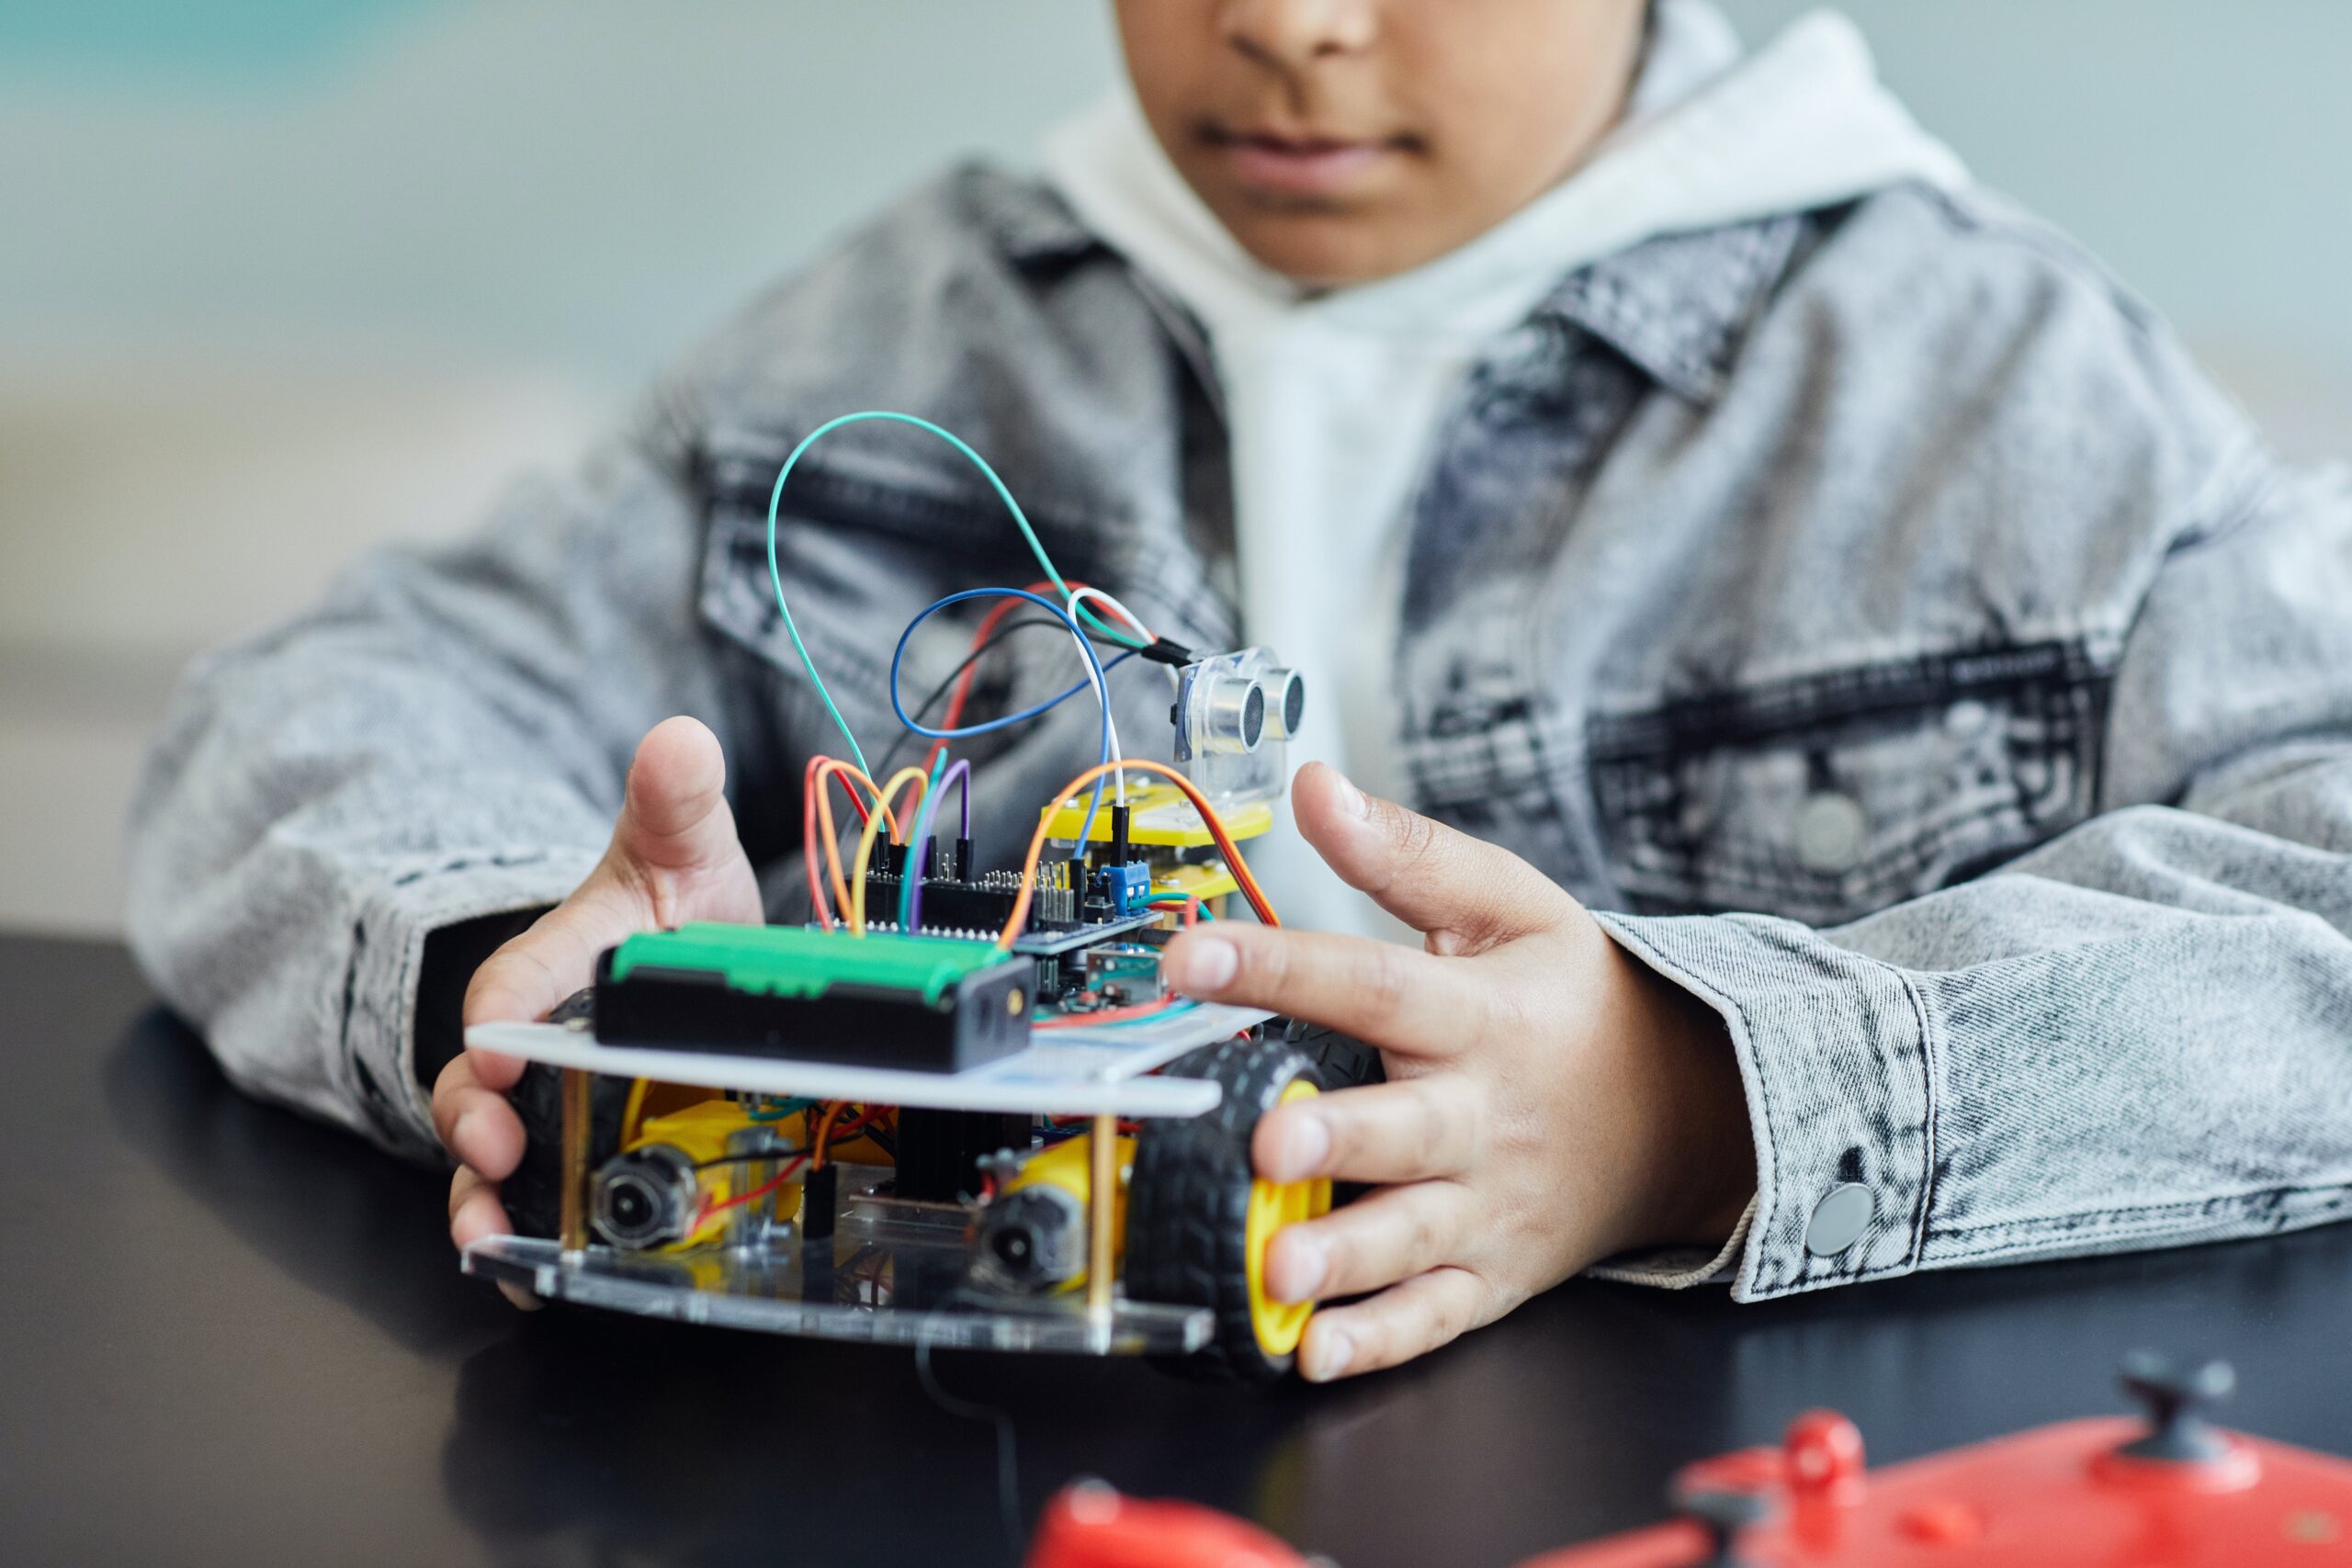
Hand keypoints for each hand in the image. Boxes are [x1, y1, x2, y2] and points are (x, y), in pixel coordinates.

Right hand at [431, 716, 761, 1260]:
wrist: (688, 962)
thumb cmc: (668, 909)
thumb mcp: (682, 852)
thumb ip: (675, 802)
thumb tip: (679, 739)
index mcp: (555, 965)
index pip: (511, 986)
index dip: (503, 1015)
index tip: (506, 1047)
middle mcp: (535, 1043)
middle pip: (476, 1089)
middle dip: (473, 1122)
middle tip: (491, 1149)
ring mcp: (547, 1106)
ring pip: (490, 1161)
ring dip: (482, 1202)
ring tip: (487, 1242)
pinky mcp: (572, 1155)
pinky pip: (534, 1207)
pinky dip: (524, 1246)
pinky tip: (529, 1277)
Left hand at [1158, 763, 1754, 1380]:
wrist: (1688, 1110)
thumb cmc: (1577, 1002)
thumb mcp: (1510, 908)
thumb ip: (1407, 854)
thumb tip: (1314, 790)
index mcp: (1479, 1015)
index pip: (1371, 982)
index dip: (1279, 967)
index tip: (1190, 953)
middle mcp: (1483, 1116)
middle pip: (1401, 1127)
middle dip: (1335, 1138)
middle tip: (1268, 1143)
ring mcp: (1489, 1203)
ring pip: (1412, 1236)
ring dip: (1344, 1255)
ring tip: (1280, 1266)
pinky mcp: (1492, 1271)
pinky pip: (1433, 1314)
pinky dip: (1378, 1340)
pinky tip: (1315, 1350)